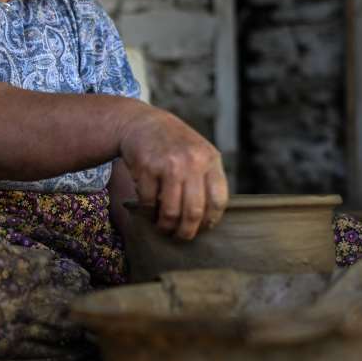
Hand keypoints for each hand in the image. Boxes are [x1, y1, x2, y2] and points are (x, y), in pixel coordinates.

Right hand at [117, 107, 228, 239]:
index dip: (211, 220)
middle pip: (194, 211)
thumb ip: (207, 179)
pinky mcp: (146, 168)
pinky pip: (148, 203)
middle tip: (181, 236)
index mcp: (210, 159)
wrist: (143, 124)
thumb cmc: (174, 144)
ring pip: (170, 212)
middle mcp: (192, 162)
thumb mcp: (199, 153)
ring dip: (165, 226)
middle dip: (186, 232)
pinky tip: (148, 209)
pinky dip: (147, 212)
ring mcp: (169, 165)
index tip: (203, 228)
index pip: (218, 200)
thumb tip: (209, 218)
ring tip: (163, 227)